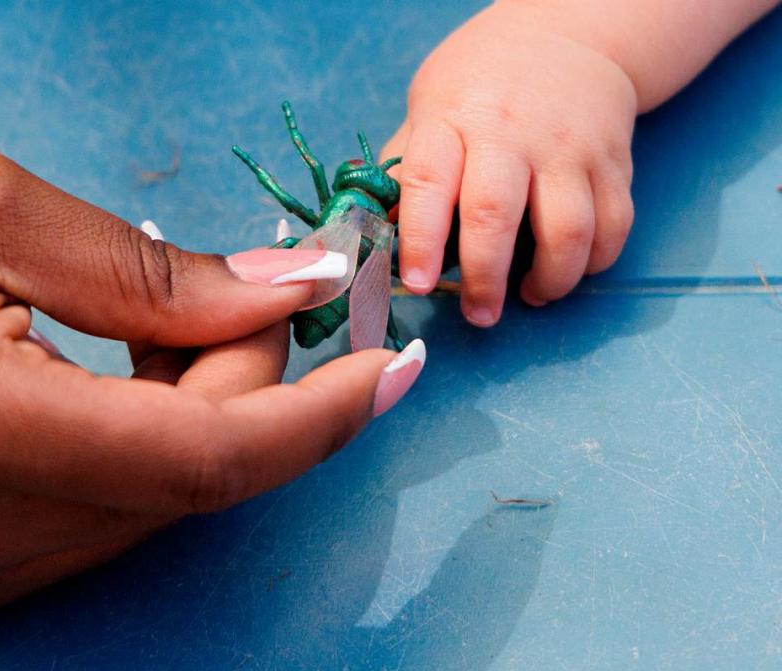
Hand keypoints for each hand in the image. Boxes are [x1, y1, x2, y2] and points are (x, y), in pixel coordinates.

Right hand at [0, 145, 423, 627]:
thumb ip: (160, 275)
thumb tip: (290, 295)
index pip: (210, 458)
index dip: (318, 414)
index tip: (392, 366)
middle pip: (195, 479)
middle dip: (255, 386)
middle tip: (254, 297)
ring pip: (157, 506)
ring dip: (202, 416)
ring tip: (169, 325)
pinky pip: (102, 520)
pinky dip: (148, 451)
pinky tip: (127, 379)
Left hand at [382, 2, 637, 325]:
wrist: (567, 34)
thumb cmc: (481, 84)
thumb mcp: (428, 107)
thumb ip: (407, 169)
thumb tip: (378, 235)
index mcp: (453, 119)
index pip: (429, 183)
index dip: (420, 240)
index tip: (417, 283)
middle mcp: (511, 132)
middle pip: (495, 214)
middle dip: (484, 278)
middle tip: (478, 314)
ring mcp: (568, 146)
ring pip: (568, 229)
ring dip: (550, 280)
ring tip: (529, 296)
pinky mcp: (613, 161)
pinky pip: (613, 225)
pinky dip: (594, 262)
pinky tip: (568, 270)